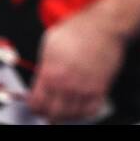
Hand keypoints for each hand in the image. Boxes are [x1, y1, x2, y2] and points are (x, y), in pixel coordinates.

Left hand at [26, 5, 126, 122]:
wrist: (106, 25)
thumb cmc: (81, 28)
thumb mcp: (50, 40)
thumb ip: (43, 63)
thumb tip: (40, 76)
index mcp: (51, 73)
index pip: (36, 104)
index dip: (33, 106)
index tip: (35, 103)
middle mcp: (67, 84)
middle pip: (52, 114)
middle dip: (47, 113)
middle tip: (48, 108)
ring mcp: (84, 88)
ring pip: (71, 115)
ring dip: (65, 114)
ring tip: (64, 108)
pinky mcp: (101, 88)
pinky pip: (90, 110)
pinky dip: (84, 112)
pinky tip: (80, 106)